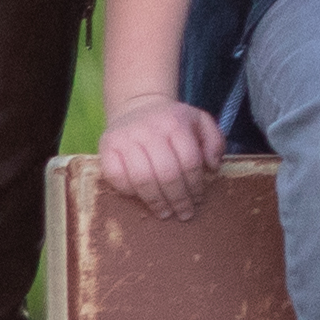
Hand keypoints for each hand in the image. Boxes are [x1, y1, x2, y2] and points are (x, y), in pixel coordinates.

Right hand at [102, 96, 221, 220]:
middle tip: (184, 213)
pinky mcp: (106, 147)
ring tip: (165, 213)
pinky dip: (129, 191)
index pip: (189, 160)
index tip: (198, 199)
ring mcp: (125, 138)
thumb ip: (214, 141)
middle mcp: (149, 129)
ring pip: (142, 178)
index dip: (195, 185)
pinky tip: (141, 198)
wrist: (136, 105)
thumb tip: (213, 167)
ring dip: (156, 201)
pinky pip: (116, 177)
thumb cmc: (172, 121)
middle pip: (167, 173)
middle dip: (178, 198)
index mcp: (175, 122)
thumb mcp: (199, 122)